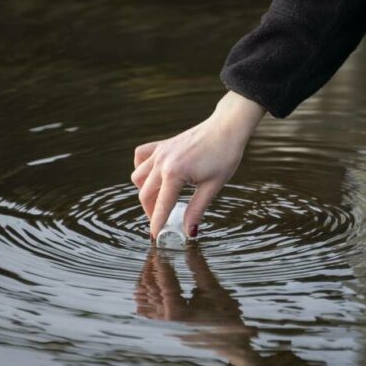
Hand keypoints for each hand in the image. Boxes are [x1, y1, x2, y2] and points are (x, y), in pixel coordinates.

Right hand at [131, 91, 264, 238]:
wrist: (227, 127)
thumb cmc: (224, 155)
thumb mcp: (212, 186)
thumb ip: (196, 209)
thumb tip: (189, 232)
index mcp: (174, 173)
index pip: (161, 206)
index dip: (157, 224)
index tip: (156, 237)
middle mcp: (162, 162)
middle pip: (145, 194)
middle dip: (151, 211)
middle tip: (162, 221)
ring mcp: (160, 151)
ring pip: (138, 177)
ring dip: (145, 192)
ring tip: (160, 201)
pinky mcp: (162, 144)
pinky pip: (141, 157)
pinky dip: (142, 168)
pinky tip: (153, 176)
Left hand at [134, 247, 260, 365]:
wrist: (231, 341)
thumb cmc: (226, 316)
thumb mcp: (213, 288)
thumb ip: (198, 266)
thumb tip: (189, 245)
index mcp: (178, 313)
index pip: (164, 281)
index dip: (161, 261)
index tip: (160, 246)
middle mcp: (166, 321)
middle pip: (150, 289)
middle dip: (152, 267)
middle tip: (156, 250)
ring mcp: (164, 326)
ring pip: (144, 299)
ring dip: (147, 280)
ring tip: (154, 262)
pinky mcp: (165, 327)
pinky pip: (146, 310)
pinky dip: (146, 294)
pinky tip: (153, 281)